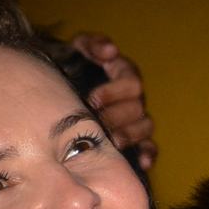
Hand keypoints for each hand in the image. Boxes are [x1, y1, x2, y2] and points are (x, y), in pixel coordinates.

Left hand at [70, 33, 157, 169]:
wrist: (57, 86)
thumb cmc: (68, 66)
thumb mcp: (77, 49)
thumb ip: (93, 44)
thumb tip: (111, 51)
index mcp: (124, 74)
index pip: (132, 82)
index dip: (115, 92)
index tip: (93, 98)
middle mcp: (134, 97)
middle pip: (138, 108)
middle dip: (117, 117)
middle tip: (97, 123)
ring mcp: (136, 119)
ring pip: (146, 127)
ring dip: (130, 135)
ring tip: (112, 142)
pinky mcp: (135, 139)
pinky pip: (151, 147)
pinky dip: (148, 154)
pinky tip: (143, 164)